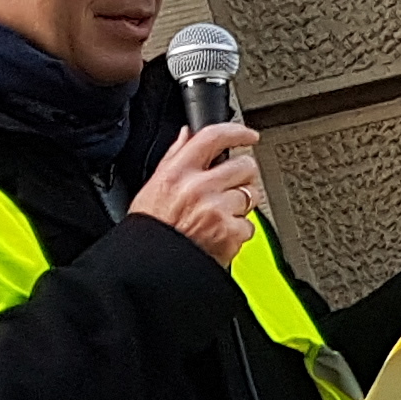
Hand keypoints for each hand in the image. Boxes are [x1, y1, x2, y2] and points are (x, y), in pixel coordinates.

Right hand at [135, 121, 262, 266]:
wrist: (149, 266)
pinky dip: (238, 231)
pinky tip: (218, 234)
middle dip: (241, 177)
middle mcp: (198, 188)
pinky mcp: (230, 232)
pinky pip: (250, 224)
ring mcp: (217, 209)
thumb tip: (188, 135)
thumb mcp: (152, 187)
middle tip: (226, 191)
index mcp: (177, 173)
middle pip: (244, 166)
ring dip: (240, 206)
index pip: (213, 138)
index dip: (237, 132)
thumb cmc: (150, 229)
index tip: (249, 135)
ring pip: (251, 195)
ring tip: (216, 217)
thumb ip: (173, 157)